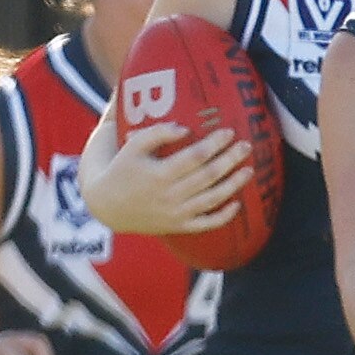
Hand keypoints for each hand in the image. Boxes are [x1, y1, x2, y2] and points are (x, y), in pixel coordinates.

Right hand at [83, 122, 246, 236]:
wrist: (106, 205)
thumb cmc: (122, 168)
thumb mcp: (133, 145)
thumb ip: (158, 132)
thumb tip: (186, 128)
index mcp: (158, 174)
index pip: (195, 156)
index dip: (215, 143)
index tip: (228, 131)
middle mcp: (169, 195)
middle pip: (208, 175)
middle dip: (230, 159)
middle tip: (246, 145)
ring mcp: (175, 213)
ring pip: (212, 199)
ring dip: (233, 184)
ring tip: (248, 170)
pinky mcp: (177, 226)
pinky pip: (205, 224)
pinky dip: (223, 216)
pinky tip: (236, 203)